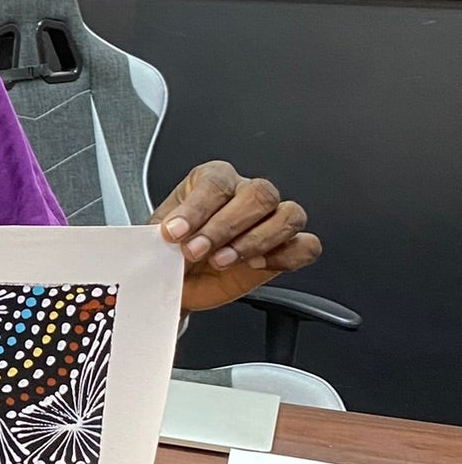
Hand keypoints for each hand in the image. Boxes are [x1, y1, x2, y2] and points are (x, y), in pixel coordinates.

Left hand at [150, 160, 320, 314]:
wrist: (180, 284)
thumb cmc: (171, 254)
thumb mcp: (157, 239)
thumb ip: (161, 231)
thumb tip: (166, 231)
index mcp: (214, 179)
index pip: (217, 182)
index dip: (196, 208)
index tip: (175, 232)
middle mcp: (247, 193)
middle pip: (259, 194)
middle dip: (224, 227)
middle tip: (196, 251)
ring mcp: (272, 219)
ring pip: (289, 215)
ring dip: (255, 241)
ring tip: (222, 261)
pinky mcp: (286, 249)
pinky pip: (306, 246)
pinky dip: (286, 256)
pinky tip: (256, 265)